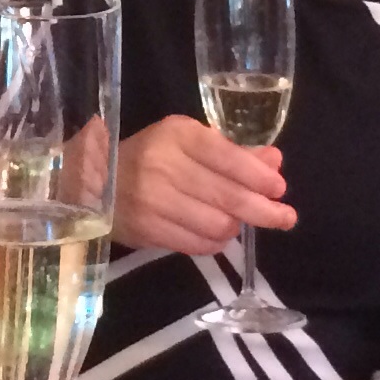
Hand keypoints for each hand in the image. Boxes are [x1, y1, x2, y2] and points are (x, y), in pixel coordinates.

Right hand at [114, 115, 293, 256]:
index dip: (259, 177)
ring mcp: (153, 200)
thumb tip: (275, 162)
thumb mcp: (188, 142)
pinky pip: (198, 244)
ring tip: (236, 221)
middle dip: (264, 210)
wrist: (94, 182)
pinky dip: (215, 242)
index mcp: (177, 135)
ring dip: (236, 226)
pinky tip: (216, 233)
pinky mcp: (148, 229)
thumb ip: (233, 151)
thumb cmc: (149, 157)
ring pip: (218, 224)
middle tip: (285, 218)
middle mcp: (164, 165)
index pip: (229, 157)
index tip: (280, 189)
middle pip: (228, 196)